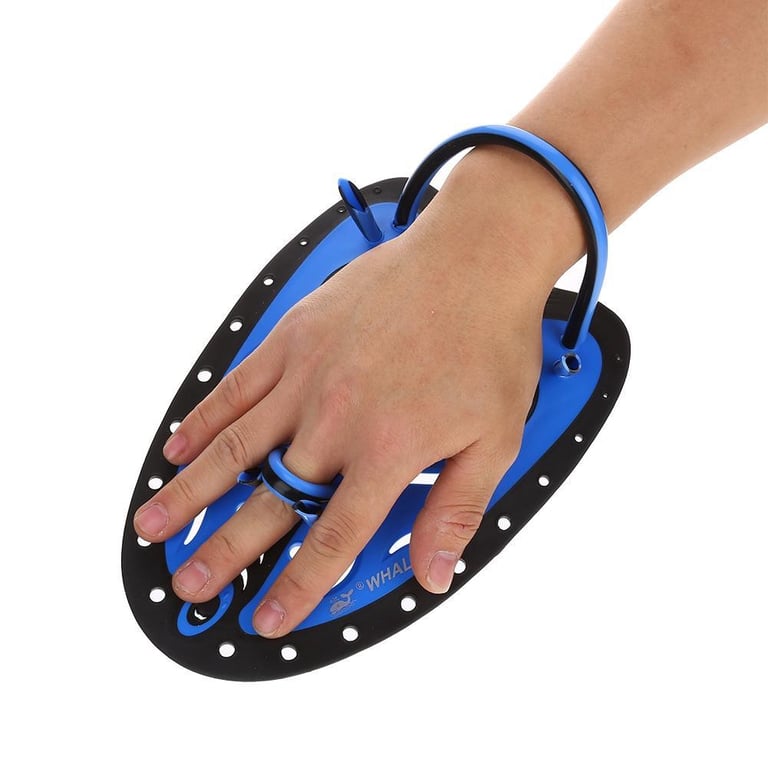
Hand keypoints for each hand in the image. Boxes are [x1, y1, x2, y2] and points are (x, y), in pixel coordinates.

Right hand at [133, 151, 566, 637]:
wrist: (471, 260)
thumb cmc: (486, 342)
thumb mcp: (495, 439)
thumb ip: (457, 510)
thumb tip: (434, 573)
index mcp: (386, 450)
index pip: (332, 537)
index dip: (298, 585)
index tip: (268, 616)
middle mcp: (336, 418)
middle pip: (269, 501)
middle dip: (225, 551)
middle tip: (191, 583)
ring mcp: (306, 375)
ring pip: (234, 448)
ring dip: (190, 492)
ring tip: (154, 524)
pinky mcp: (292, 338)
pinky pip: (235, 387)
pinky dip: (202, 420)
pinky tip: (177, 445)